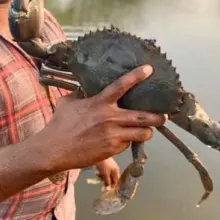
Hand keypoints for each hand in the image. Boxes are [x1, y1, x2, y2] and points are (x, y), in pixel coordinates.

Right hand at [42, 64, 165, 171]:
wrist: (54, 149)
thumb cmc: (59, 125)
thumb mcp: (68, 102)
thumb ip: (81, 94)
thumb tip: (85, 88)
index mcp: (99, 103)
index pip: (121, 85)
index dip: (136, 76)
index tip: (149, 69)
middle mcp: (110, 117)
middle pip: (143, 116)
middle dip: (158, 117)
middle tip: (164, 116)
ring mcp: (113, 135)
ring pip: (142, 133)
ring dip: (147, 132)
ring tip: (147, 130)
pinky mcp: (112, 149)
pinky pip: (128, 144)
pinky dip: (128, 142)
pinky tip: (122, 141)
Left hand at [94, 157, 119, 191]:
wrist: (97, 152)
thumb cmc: (103, 164)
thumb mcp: (105, 174)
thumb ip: (107, 182)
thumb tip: (108, 190)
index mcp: (116, 171)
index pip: (116, 182)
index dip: (112, 187)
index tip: (106, 191)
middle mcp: (114, 169)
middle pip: (111, 179)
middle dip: (106, 183)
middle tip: (101, 188)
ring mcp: (109, 166)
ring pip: (106, 175)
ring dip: (102, 177)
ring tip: (98, 175)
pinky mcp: (104, 164)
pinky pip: (103, 172)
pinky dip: (100, 173)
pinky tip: (96, 172)